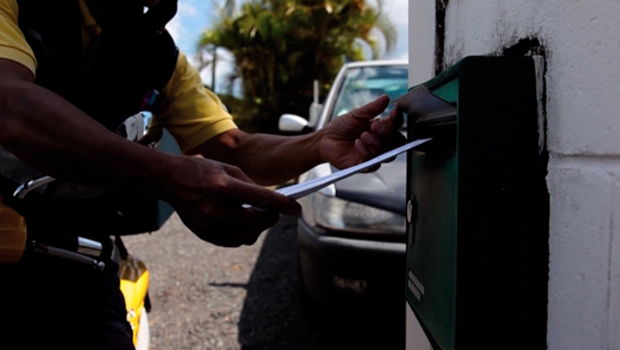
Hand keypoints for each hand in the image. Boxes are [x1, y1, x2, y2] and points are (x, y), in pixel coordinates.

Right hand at [164, 156, 299, 246]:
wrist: (169, 180)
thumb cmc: (202, 170)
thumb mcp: (228, 168)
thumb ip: (250, 185)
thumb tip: (269, 201)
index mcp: (224, 187)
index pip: (262, 200)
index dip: (283, 206)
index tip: (296, 209)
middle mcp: (216, 208)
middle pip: (256, 224)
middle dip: (270, 219)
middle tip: (274, 213)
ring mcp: (208, 224)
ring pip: (246, 237)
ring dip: (257, 229)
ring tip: (257, 218)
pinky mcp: (203, 233)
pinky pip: (232, 241)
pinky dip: (242, 234)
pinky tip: (242, 223)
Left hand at [318, 95, 405, 169]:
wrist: (325, 140)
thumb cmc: (341, 127)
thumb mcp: (356, 114)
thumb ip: (372, 108)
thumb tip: (385, 98)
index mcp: (381, 128)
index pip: (396, 125)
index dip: (397, 120)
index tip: (393, 113)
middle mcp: (381, 142)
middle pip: (397, 142)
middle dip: (388, 133)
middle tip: (375, 126)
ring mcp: (374, 155)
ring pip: (388, 154)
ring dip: (377, 144)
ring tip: (363, 135)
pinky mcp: (366, 165)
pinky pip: (374, 163)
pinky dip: (367, 153)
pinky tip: (357, 144)